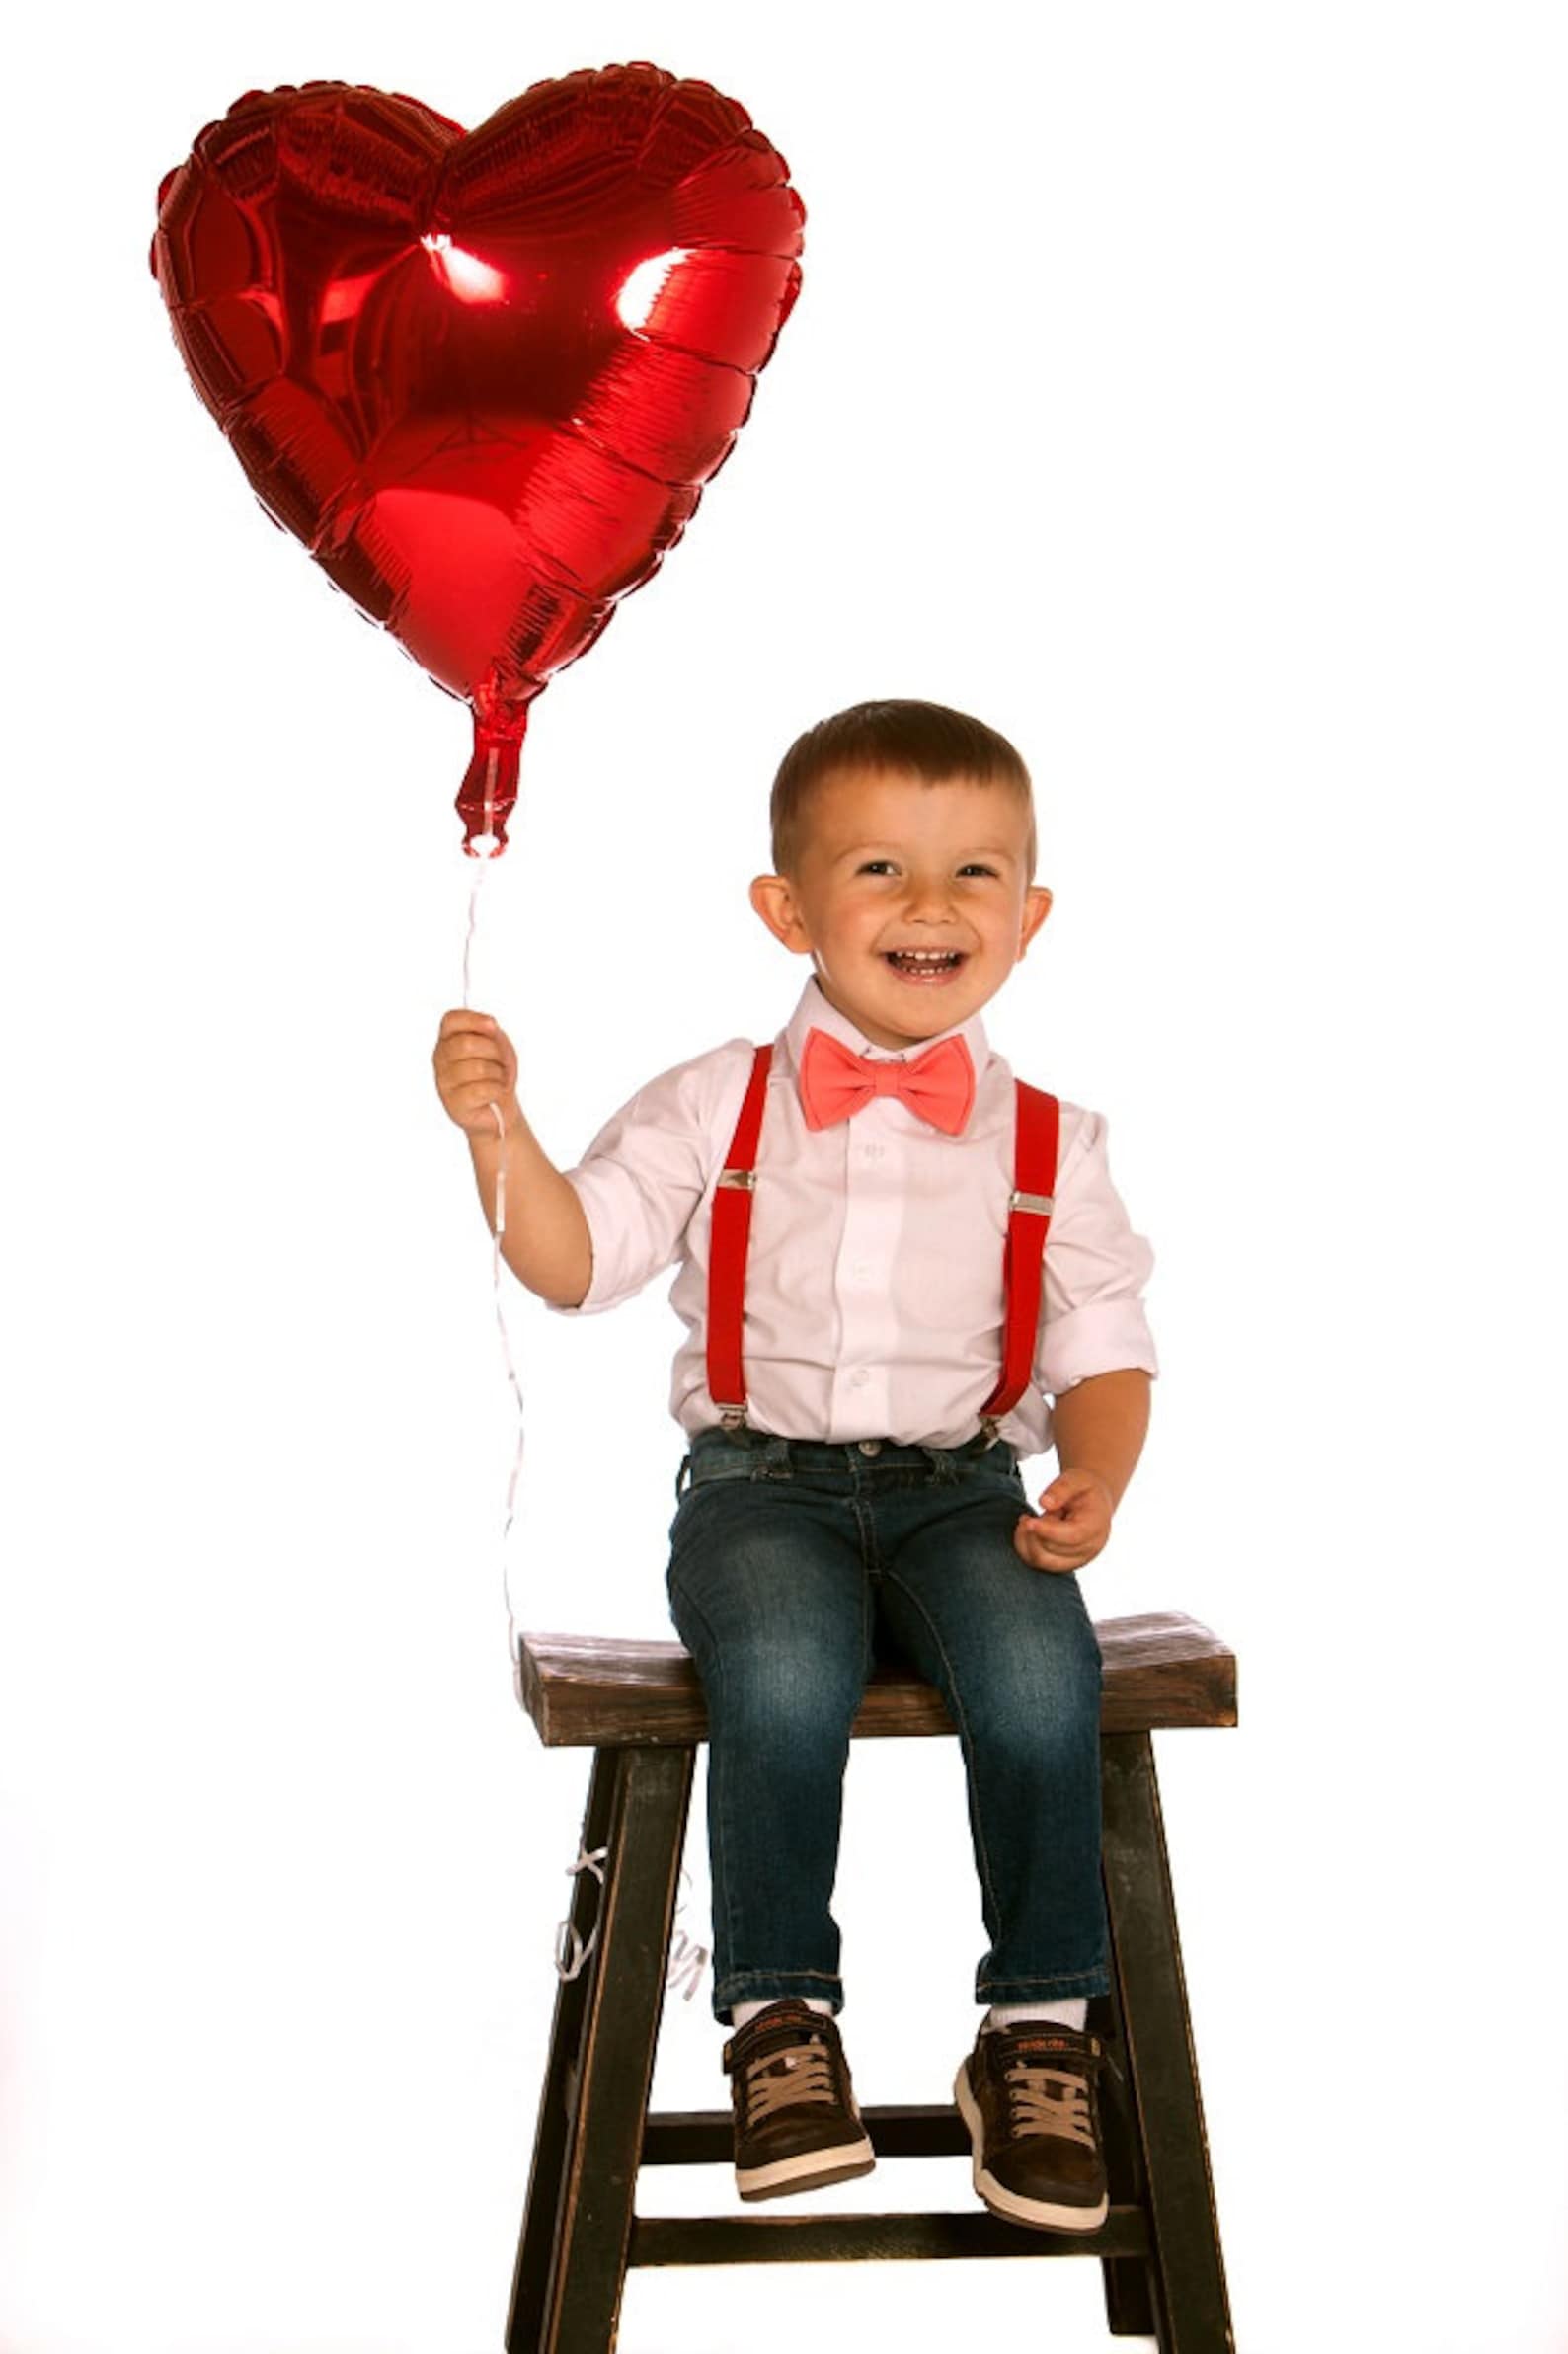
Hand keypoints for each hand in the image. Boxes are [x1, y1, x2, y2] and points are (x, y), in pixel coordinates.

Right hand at [432, 1009, 520, 1136]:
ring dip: (498, 1074)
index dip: (473, 1019)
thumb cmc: (496, 1074)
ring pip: (477, 1068)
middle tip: (500, 1063)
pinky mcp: (454, 1105)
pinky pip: (481, 1090)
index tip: (492, 1026)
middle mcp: (441, 1059)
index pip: (451, 1020)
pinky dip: (496, 1090)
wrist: (501, 1109)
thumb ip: (492, 1033)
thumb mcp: (499, 1046)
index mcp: (448, 1040)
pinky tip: (494, 1093)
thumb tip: (489, 1024)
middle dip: (493, 1052)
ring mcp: (444, 1083)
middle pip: (466, 1044)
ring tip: (497, 1080)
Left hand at [1014, 1468, 1115, 1573]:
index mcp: (1096, 1526)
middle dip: (1035, 1530)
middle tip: (1034, 1513)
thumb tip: (1044, 1503)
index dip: (1047, 1531)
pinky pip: (1038, 1563)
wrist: (1095, 1502)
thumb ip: (1061, 1488)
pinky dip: (1026, 1547)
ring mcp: (1078, 1559)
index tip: (1027, 1521)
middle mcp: (1090, 1548)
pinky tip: (1028, 1531)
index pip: (1071, 1536)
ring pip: (1042, 1560)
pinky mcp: (1065, 1564)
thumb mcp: (1076, 1478)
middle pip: (1053, 1549)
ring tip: (1029, 1520)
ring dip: (1027, 1540)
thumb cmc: (1084, 1490)